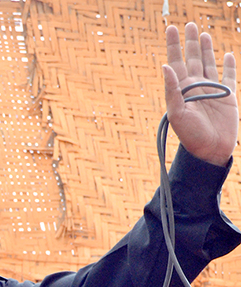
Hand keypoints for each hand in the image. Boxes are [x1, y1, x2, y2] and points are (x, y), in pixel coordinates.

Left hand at [163, 22, 237, 165]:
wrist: (210, 152)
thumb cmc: (190, 137)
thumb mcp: (178, 114)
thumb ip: (172, 91)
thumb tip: (165, 66)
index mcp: (182, 90)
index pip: (176, 62)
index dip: (173, 46)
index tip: (171, 28)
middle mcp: (196, 87)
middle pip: (192, 58)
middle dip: (189, 42)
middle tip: (188, 25)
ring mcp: (212, 90)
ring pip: (208, 63)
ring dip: (205, 49)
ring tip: (203, 34)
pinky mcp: (228, 97)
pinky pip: (228, 77)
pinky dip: (228, 65)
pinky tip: (227, 55)